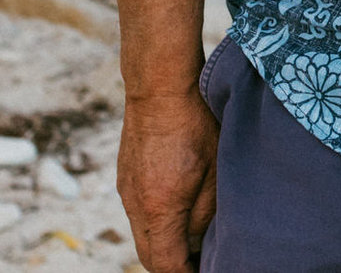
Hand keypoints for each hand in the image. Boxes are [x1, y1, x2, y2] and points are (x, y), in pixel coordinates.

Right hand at [117, 89, 219, 272]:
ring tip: (194, 239)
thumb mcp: (215, 174)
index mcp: (158, 210)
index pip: (167, 265)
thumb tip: (199, 244)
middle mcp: (135, 205)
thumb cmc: (195, 125)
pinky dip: (155, 223)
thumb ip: (204, 217)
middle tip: (200, 263)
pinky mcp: (125, 176)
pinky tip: (179, 209)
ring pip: (142, 235)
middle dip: (172, 267)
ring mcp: (126, 190)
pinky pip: (137, 213)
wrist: (159, 86)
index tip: (206, 271)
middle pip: (149, 257)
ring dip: (163, 244)